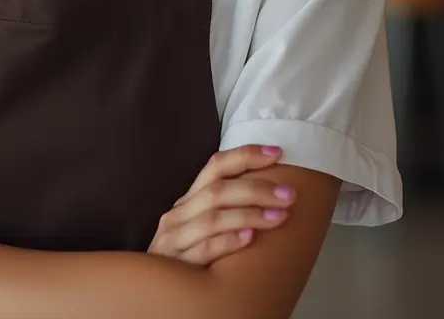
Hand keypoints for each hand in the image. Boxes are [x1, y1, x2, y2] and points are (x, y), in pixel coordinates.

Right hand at [148, 145, 294, 264]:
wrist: (155, 289)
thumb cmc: (190, 255)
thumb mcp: (204, 226)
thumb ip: (227, 208)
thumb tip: (273, 190)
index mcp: (190, 198)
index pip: (216, 166)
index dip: (246, 156)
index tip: (277, 153)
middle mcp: (179, 212)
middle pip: (217, 190)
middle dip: (256, 189)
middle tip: (288, 195)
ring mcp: (174, 237)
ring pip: (211, 217)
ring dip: (248, 214)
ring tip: (278, 216)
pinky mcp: (173, 263)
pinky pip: (203, 249)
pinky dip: (227, 241)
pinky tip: (250, 238)